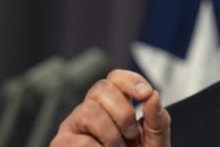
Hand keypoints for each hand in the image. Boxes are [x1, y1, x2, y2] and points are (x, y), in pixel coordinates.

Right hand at [50, 70, 170, 146]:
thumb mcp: (155, 142)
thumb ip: (158, 119)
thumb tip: (153, 95)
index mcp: (115, 105)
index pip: (116, 78)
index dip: (131, 80)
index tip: (146, 94)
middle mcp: (91, 110)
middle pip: (101, 88)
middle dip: (123, 112)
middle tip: (131, 136)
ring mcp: (74, 126)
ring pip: (89, 111)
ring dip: (111, 134)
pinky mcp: (61, 143)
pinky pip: (80, 140)